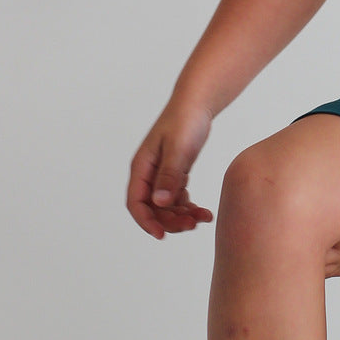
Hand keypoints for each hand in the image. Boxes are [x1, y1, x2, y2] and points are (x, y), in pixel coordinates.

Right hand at [127, 100, 214, 238]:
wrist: (198, 104)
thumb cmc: (185, 120)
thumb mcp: (178, 148)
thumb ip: (169, 175)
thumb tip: (159, 203)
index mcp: (142, 167)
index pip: (136, 202)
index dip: (146, 222)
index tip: (162, 235)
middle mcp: (148, 173)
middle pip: (153, 208)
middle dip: (170, 221)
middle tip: (193, 225)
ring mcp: (161, 175)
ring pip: (166, 206)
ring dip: (182, 216)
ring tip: (203, 218)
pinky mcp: (175, 173)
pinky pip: (177, 198)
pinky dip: (188, 207)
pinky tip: (203, 211)